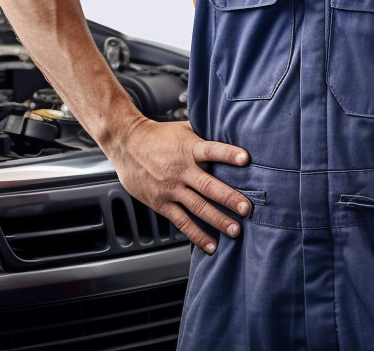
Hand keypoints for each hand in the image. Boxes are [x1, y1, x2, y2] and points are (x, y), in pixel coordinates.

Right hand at [112, 117, 251, 252]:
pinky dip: (196, 234)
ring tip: (235, 230)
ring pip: (198, 206)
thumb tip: (228, 133)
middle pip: (208, 185)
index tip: (246, 159)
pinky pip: (182, 221)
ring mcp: (171, 188)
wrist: (126, 144)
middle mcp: (181, 170)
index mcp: (189, 149)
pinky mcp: (162, 203)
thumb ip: (204, 136)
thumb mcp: (183, 129)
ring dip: (217, 219)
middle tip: (246, 209)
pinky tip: (211, 244)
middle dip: (229, 198)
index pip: (211, 150)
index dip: (228, 154)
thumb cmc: (158, 135)